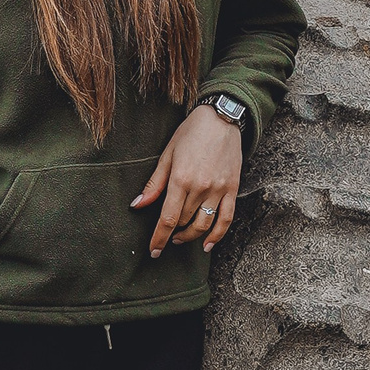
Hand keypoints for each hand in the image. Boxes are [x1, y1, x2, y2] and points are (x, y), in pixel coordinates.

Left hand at [134, 102, 242, 256]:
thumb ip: (154, 183)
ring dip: (190, 236)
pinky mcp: (232, 188)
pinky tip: (208, 244)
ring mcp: (218, 189)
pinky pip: (226, 218)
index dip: (158, 238)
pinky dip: (217, 235)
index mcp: (180, 179)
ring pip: (203, 224)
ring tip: (181, 237)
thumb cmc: (191, 134)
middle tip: (166, 235)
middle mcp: (200, 188)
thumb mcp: (168, 155)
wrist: (222, 118)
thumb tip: (138, 204)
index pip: (167, 218)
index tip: (153, 251)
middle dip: (172, 233)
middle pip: (183, 222)